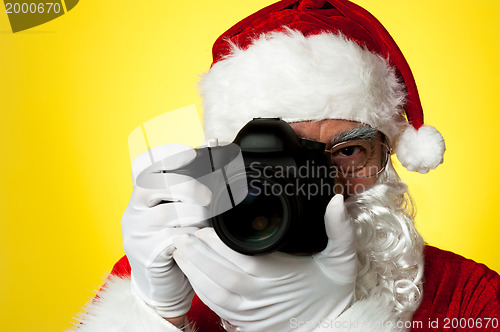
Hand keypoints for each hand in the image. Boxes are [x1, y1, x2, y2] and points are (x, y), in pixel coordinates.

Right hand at [121, 144, 210, 319]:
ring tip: (206, 224)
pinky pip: (175, 239)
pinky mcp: (146, 253)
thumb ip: (192, 179)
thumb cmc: (177, 239)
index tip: (191, 151)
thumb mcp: (182, 208)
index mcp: (141, 193)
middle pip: (157, 183)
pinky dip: (194, 238)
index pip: (145, 164)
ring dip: (198, 217)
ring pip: (172, 213)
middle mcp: (133, 209)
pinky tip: (199, 241)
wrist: (164, 282)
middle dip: (191, 188)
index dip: (168, 154)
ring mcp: (137, 232)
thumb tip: (214, 142)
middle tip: (208, 198)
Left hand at [173, 194, 356, 331]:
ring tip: (181, 251)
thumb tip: (337, 200)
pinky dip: (201, 291)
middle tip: (181, 235)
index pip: (241, 259)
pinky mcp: (246, 323)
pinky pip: (217, 308)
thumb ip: (339, 229)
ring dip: (193, 272)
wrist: (331, 326)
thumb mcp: (341, 258)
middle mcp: (261, 296)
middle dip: (196, 254)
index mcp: (279, 277)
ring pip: (213, 293)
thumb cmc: (331, 292)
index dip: (217, 244)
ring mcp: (251, 313)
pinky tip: (193, 275)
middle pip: (220, 275)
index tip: (203, 228)